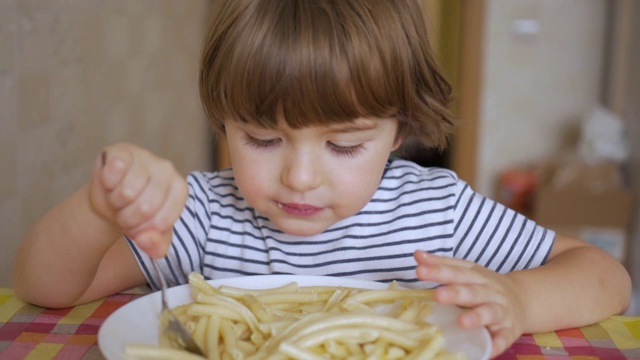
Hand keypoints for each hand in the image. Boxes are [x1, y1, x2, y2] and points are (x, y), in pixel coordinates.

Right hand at [88, 143, 187, 258]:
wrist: (110, 195)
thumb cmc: (136, 213)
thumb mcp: (150, 233)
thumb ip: (156, 244)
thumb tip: (147, 241)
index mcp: (179, 189)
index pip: (161, 222)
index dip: (142, 231)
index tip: (139, 225)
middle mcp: (167, 169)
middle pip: (145, 208)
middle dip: (127, 218)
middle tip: (125, 211)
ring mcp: (145, 157)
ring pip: (127, 192)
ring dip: (116, 203)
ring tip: (119, 198)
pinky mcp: (122, 151)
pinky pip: (113, 173)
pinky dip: (107, 185)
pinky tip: (111, 182)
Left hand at [414, 250, 525, 357]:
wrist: (523, 300)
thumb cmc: (485, 287)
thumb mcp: (466, 272)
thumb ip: (442, 264)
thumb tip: (417, 254)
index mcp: (477, 276)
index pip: (456, 272)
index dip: (438, 270)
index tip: (419, 270)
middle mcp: (489, 291)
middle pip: (472, 291)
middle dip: (455, 293)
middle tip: (437, 295)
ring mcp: (501, 311)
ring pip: (490, 312)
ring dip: (477, 317)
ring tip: (462, 322)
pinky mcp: (509, 330)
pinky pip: (504, 338)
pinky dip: (497, 344)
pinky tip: (489, 352)